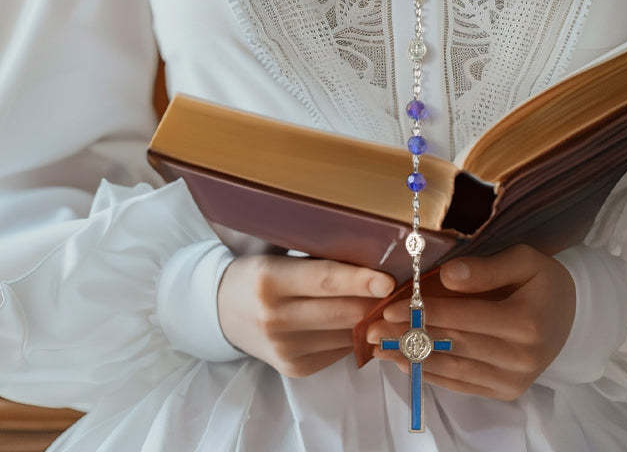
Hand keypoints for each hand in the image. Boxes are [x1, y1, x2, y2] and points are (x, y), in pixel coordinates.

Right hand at [217, 253, 394, 377]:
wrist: (223, 311)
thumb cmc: (262, 274)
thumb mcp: (281, 257)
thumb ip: (320, 261)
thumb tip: (374, 261)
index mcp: (270, 280)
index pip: (323, 280)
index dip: (359, 280)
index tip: (388, 280)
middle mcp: (275, 318)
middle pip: (342, 312)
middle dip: (377, 301)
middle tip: (403, 286)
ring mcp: (285, 349)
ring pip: (346, 334)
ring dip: (371, 319)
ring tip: (387, 301)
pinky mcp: (295, 368)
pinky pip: (339, 350)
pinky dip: (353, 334)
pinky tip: (358, 319)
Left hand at [367, 244, 574, 400]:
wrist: (573, 316)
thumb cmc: (543, 280)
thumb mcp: (524, 260)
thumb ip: (486, 268)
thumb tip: (446, 276)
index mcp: (525, 321)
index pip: (463, 317)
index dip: (424, 313)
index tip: (389, 307)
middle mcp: (520, 357)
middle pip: (452, 345)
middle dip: (406, 337)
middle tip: (371, 330)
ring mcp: (514, 380)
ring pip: (452, 369)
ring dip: (411, 360)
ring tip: (378, 348)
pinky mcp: (506, 392)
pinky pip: (462, 385)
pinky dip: (431, 375)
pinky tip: (405, 364)